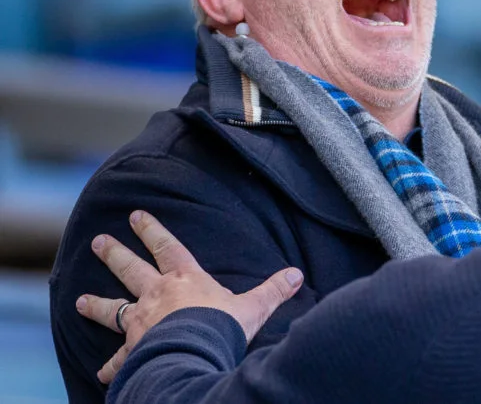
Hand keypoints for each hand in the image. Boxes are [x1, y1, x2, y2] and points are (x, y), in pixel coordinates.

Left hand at [75, 210, 302, 383]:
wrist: (195, 355)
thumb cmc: (222, 327)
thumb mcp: (254, 306)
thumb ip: (273, 291)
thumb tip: (297, 275)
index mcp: (185, 280)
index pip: (167, 247)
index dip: (152, 230)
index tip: (136, 215)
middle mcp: (156, 296)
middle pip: (131, 270)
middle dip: (115, 254)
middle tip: (99, 241)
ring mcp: (140, 323)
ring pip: (112, 309)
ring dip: (96, 305)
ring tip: (78, 300)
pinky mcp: (132, 351)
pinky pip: (117, 358)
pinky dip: (110, 365)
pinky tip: (101, 370)